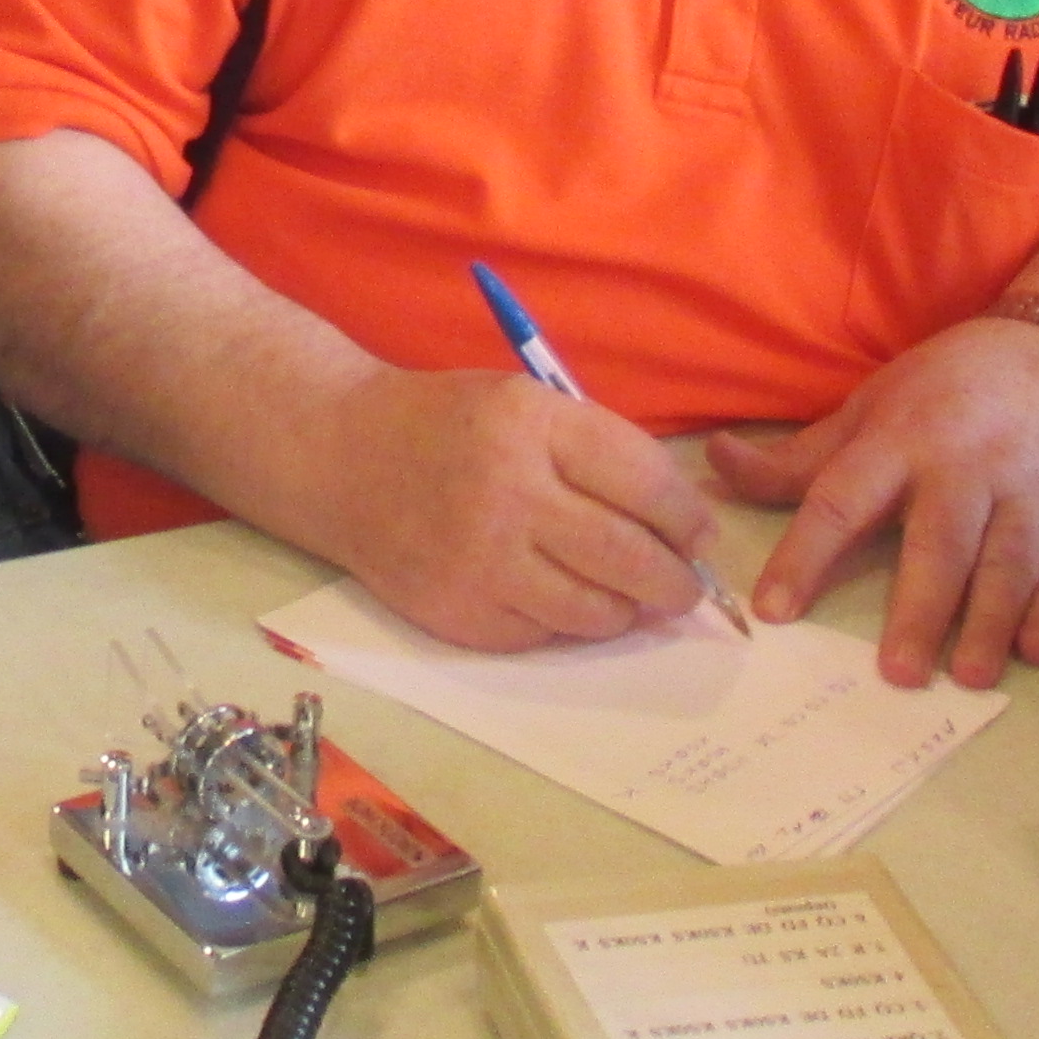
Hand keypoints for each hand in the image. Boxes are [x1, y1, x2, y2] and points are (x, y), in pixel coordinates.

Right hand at [276, 369, 712, 650]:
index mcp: (531, 425)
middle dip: (674, 580)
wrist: (339, 456)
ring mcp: (478, 561)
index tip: (698, 534)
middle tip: (683, 586)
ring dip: (626, 610)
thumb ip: (599, 452)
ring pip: (593, 612)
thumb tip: (681, 525)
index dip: (687, 518)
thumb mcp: (525, 402)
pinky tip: (559, 598)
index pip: (645, 483)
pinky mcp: (456, 612)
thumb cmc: (449, 425)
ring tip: (628, 597)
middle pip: (628, 557)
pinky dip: (566, 624)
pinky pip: (542, 636)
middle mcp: (506, 493)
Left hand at [708, 319, 1038, 690]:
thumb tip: (717, 461)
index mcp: (901, 439)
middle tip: (897, 672)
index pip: (842, 499)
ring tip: (969, 676)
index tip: (775, 611)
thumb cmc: (950, 386)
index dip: (804, 554)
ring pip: (1008, 562)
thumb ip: (800, 457)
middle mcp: (965, 466)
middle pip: (939, 542)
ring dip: (989, 622)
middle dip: (919, 608)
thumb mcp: (872, 406)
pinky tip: (1034, 651)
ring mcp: (1029, 489)